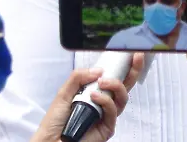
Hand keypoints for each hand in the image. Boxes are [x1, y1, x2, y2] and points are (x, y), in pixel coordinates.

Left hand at [31, 54, 145, 141]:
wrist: (51, 140)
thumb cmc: (55, 121)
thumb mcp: (64, 92)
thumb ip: (79, 77)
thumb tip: (98, 70)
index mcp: (94, 93)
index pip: (113, 78)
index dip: (123, 66)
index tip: (129, 53)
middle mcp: (103, 103)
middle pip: (125, 86)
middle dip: (133, 70)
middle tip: (135, 58)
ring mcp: (106, 115)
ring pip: (122, 97)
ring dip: (115, 85)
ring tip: (102, 82)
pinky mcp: (107, 127)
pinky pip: (113, 111)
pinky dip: (105, 101)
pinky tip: (94, 97)